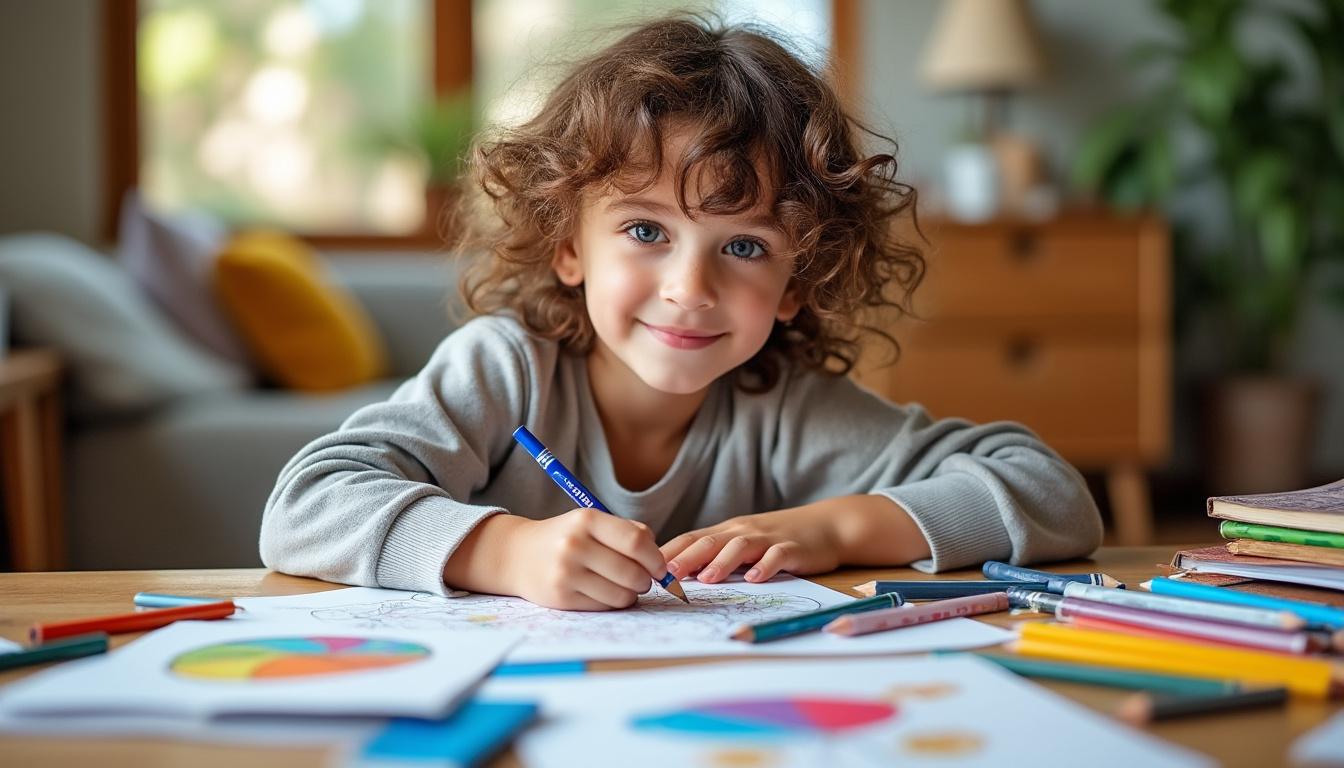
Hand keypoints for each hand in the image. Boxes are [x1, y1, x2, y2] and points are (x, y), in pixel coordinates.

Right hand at [504, 508, 668, 610]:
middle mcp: (574, 545)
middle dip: (646, 580)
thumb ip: (628, 533)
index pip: (636, 542)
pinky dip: (613, 603)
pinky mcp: (561, 597)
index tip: (660, 567)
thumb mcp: (591, 522)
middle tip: (644, 580)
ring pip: (621, 594)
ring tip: (625, 586)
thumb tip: (660, 561)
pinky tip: (606, 593)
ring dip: (631, 594)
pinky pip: (604, 606)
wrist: (517, 554)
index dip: (656, 559)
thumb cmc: (566, 537)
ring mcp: (566, 573)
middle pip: (632, 572)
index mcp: (586, 519)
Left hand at [660, 506, 842, 584]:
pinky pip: (777, 556)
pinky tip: (755, 578)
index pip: (692, 538)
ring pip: (740, 547)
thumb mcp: (743, 542)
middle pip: (710, 542)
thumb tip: (681, 574)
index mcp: (728, 531)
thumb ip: (716, 555)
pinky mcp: (792, 549)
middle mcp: (744, 531)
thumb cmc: (778, 538)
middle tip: (667, 574)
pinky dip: (766, 566)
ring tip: (706, 579)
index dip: (670, 552)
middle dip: (687, 558)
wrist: (827, 526)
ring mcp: (768, 538)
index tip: (646, 567)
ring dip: (722, 562)